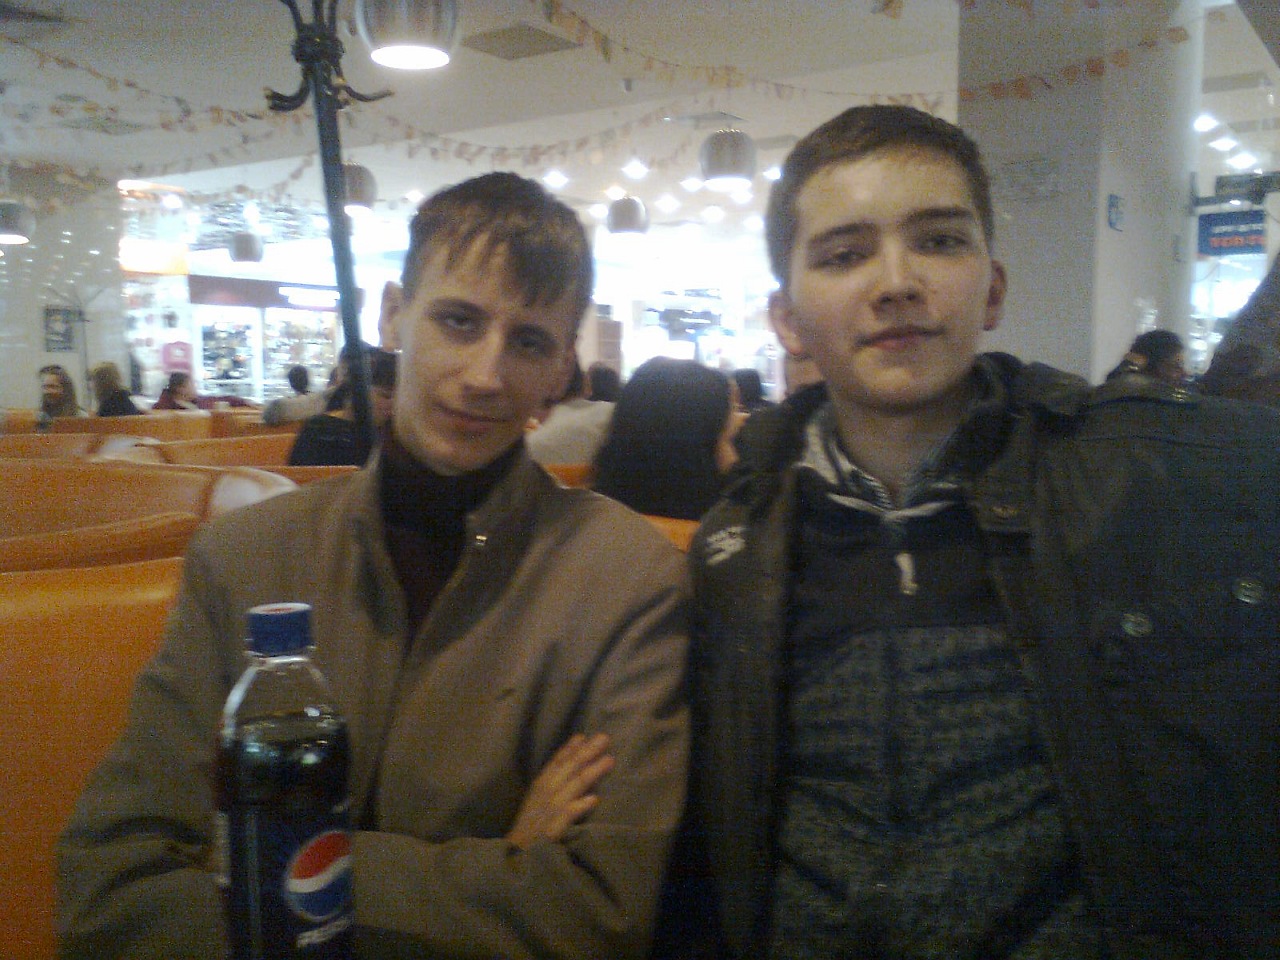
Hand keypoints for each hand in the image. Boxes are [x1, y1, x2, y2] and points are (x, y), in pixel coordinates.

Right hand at [506, 733, 613, 849]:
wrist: (516, 856)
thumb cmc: (530, 827)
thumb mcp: (537, 801)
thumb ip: (553, 784)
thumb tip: (575, 767)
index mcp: (540, 786)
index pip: (556, 763)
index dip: (569, 749)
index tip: (583, 736)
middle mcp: (545, 794)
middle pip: (568, 769)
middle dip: (586, 752)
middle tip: (604, 738)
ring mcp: (548, 812)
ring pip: (572, 788)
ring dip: (591, 773)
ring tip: (609, 760)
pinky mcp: (551, 831)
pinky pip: (566, 816)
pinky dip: (579, 806)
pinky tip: (594, 799)